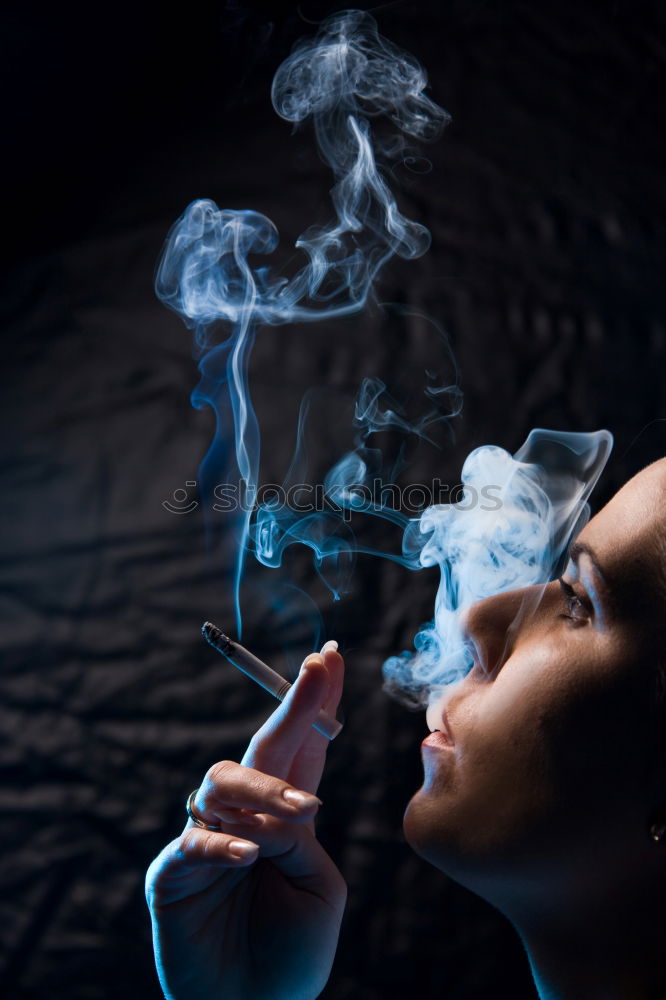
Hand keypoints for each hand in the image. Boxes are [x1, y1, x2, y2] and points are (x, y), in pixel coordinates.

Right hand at [145, 643, 345, 999]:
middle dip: (294, 703)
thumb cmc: (291, 949)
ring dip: (268, 790)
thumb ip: (301, 840)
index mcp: (287, 815)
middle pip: (264, 744)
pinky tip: (251, 855)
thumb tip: (273, 806)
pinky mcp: (172, 871)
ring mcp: (206, 836)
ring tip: (305, 813)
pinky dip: (225, 844)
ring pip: (226, 780)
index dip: (314, 702)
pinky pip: (195, 840)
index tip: (329, 657)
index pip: (302, 747)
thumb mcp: (319, 888)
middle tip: (318, 668)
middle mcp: (245, 815)